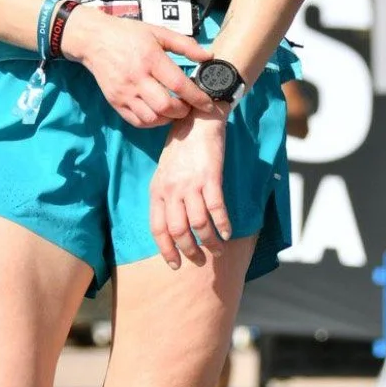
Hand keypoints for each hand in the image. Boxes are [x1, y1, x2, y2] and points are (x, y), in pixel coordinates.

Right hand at [61, 8, 212, 128]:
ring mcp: (124, 92)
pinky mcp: (115, 102)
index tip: (208, 103)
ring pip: (151, 118)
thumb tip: (209, 56)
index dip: (197, 97)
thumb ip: (185, 45)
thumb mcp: (158, 32)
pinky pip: (137, 121)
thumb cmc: (128, 34)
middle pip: (165, 106)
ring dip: (168, 118)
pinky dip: (152, 122)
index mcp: (150, 58)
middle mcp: (137, 78)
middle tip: (189, 106)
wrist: (94, 40)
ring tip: (174, 110)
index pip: (178, 84)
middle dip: (183, 110)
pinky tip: (158, 113)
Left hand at [149, 113, 229, 267]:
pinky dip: (223, 225)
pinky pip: (216, 209)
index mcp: (157, 191)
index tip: (175, 265)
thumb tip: (173, 226)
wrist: (196, 122)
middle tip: (199, 261)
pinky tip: (228, 233)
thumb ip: (165, 197)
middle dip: (190, 251)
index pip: (158, 229)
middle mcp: (171, 190)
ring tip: (217, 250)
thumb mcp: (164, 174)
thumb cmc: (180, 149)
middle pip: (178, 231)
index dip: (166, 250)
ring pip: (199, 224)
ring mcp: (191, 184)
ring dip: (209, 242)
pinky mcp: (210, 178)